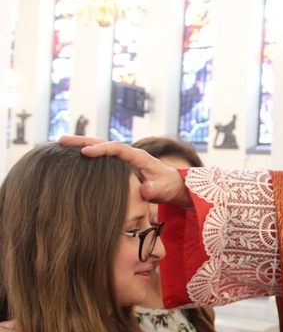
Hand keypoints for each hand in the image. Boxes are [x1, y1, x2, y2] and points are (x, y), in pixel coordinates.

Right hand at [59, 136, 191, 207]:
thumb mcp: (164, 190)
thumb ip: (155, 190)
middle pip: (104, 142)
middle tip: (61, 141)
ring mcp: (124, 158)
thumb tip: (145, 190)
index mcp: (140, 157)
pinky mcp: (120, 165)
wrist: (173, 185)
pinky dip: (88, 154)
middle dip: (83, 141)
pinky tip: (72, 157)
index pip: (118, 148)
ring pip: (101, 147)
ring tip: (60, 146)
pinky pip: (102, 157)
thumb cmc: (169, 186)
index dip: (102, 150)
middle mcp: (130, 154)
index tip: (85, 152)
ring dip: (82, 145)